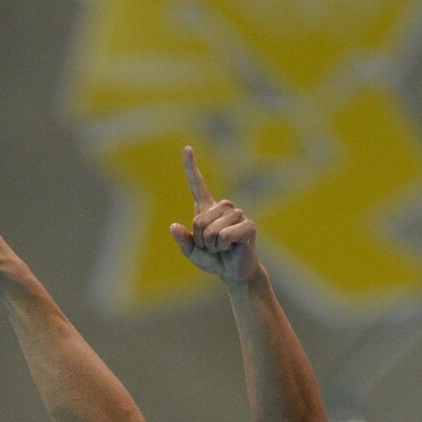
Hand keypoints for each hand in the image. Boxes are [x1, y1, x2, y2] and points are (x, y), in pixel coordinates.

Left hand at [169, 147, 259, 283]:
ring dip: (213, 246)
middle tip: (214, 246)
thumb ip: (182, 241)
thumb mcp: (193, 253)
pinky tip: (232, 248)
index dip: (190, 166)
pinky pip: (224, 236)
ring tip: (223, 247)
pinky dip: (223, 247)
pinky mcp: (248, 225)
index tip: (186, 148)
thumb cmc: (215, 260)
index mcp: (208, 209)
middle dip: (201, 241)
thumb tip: (173, 226)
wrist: (235, 273)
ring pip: (210, 231)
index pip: (197, 184)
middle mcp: (223, 206)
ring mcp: (237, 213)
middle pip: (198, 221)